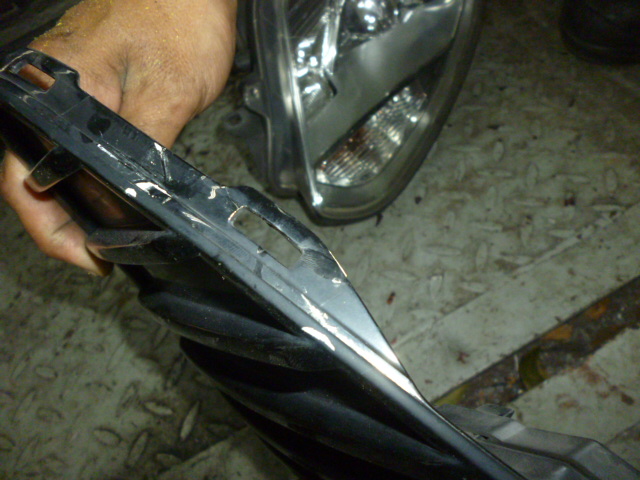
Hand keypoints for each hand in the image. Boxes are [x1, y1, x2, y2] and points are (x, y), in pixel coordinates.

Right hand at [0, 0, 236, 274]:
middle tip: (99, 256)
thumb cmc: (180, 16)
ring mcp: (59, 88)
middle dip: (62, 226)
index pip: (23, 180)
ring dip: (72, 204)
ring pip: (48, 163)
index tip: (88, 258)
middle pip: (29, 177)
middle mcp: (42, 89)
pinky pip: (70, 144)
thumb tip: (125, 205)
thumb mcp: (168, 93)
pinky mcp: (83, 88)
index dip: (52, 231)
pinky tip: (107, 195)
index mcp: (48, 89)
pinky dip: (85, 176)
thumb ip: (140, 154)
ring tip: (105, 235)